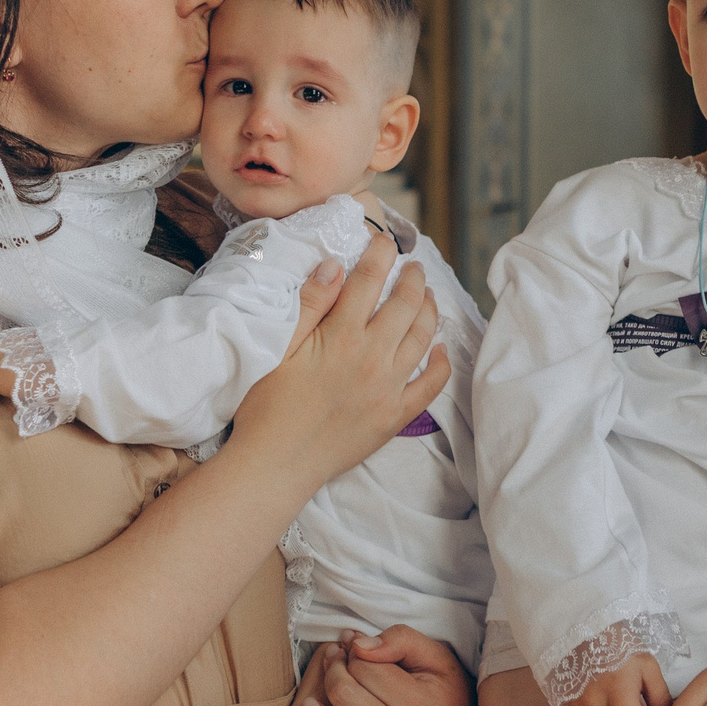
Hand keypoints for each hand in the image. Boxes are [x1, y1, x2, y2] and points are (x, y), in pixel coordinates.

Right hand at [229, 234, 443, 486]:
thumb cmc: (266, 404)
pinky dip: (440, 364)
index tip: (384, 241)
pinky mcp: (394, 417)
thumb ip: (309, 305)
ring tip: (429, 297)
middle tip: (413, 267)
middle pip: (405, 306)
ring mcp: (388, 389)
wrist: (276, 464)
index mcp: (341, 336)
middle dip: (413, 279)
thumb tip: (335, 266)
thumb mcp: (278, 347)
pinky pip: (430, 386)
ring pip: (422, 339)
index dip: (379, 255)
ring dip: (429, 312)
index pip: (369, 281)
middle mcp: (372, 358)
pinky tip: (440, 350)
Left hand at [294, 626, 482, 705]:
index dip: (350, 652)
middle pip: (350, 701)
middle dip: (332, 675)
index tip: (347, 647)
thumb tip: (357, 645)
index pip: (366, 670)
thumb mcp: (437, 658)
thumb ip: (400, 640)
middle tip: (330, 665)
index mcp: (423, 704)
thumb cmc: (448, 695)